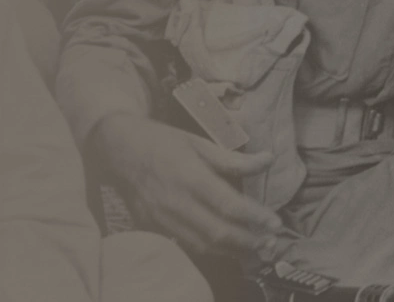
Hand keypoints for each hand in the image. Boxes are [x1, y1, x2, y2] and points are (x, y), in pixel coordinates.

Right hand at [94, 114, 285, 258]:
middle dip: (248, 241)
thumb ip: (234, 159)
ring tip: (257, 249)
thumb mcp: (200, 142)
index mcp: (190, 176)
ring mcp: (161, 218)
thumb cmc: (162, 142)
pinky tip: (228, 247)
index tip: (276, 223)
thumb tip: (267, 160)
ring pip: (202, 244)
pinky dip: (211, 249)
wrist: (118, 149)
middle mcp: (176, 202)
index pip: (229, 205)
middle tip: (271, 242)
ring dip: (233, 250)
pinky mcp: (153, 227)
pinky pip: (186, 244)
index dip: (255, 218)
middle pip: (217, 232)